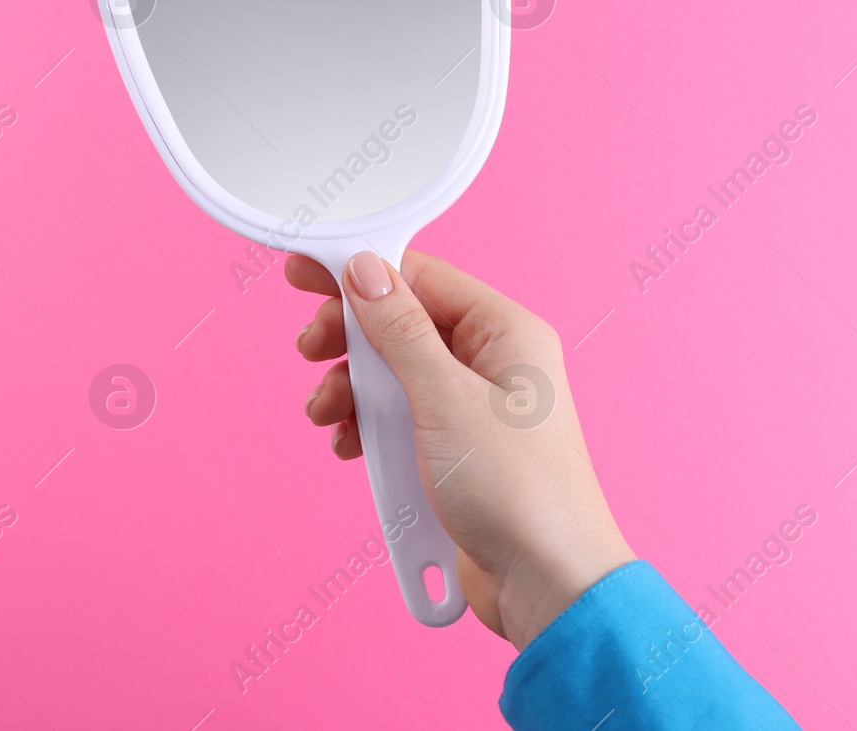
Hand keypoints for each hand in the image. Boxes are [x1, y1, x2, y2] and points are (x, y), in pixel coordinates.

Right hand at [288, 249, 634, 650]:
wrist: (547, 586)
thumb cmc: (519, 491)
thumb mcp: (444, 399)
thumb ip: (399, 331)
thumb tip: (366, 271)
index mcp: (505, 333)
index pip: (422, 277)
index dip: (362, 274)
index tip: (309, 276)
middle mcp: (492, 363)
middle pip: (401, 324)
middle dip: (350, 338)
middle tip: (312, 349)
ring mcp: (472, 409)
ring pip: (393, 375)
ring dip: (352, 389)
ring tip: (326, 412)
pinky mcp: (454, 452)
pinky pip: (399, 421)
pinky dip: (367, 428)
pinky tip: (347, 444)